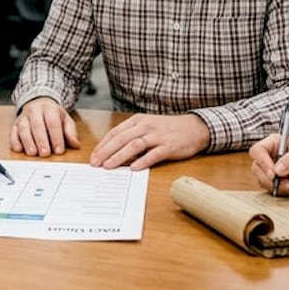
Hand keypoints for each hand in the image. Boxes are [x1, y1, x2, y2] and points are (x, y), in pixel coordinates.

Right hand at [10, 97, 78, 155]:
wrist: (39, 103)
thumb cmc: (53, 115)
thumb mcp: (65, 119)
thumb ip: (70, 132)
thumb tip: (76, 144)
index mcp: (49, 108)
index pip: (53, 123)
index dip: (56, 137)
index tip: (59, 150)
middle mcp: (34, 110)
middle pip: (37, 125)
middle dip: (41, 140)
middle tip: (45, 154)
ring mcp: (23, 117)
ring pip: (23, 128)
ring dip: (27, 141)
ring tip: (33, 153)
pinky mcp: (15, 124)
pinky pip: (13, 132)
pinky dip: (14, 141)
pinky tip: (19, 149)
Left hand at [90, 114, 208, 170]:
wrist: (194, 128)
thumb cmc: (168, 129)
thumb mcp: (147, 126)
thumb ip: (132, 136)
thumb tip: (113, 152)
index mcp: (138, 121)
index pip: (115, 132)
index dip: (102, 145)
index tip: (93, 156)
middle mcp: (146, 126)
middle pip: (121, 139)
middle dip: (106, 152)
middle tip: (95, 163)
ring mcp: (157, 136)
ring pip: (134, 145)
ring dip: (119, 156)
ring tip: (109, 166)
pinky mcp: (169, 146)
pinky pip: (154, 154)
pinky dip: (143, 161)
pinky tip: (134, 168)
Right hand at [248, 135, 288, 194]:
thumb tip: (276, 170)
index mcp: (275, 143)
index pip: (258, 151)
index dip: (262, 162)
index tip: (273, 174)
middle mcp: (271, 156)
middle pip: (257, 168)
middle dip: (272, 180)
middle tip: (287, 184)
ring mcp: (273, 170)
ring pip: (263, 181)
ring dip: (279, 187)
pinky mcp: (277, 182)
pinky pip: (271, 189)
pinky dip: (283, 192)